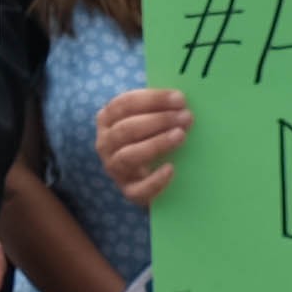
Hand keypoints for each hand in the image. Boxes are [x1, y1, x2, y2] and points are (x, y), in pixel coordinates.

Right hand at [96, 83, 194, 206]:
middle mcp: (105, 144)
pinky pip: (138, 189)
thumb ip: (159, 109)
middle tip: (186, 117)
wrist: (150, 176)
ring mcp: (114, 169)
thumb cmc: (151, 138)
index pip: (124, 104)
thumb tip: (182, 100)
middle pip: (126, 129)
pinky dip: (155, 179)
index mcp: (107, 120)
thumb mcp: (149, 120)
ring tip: (180, 136)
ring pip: (129, 156)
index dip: (152, 99)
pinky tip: (171, 169)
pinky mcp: (128, 192)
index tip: (179, 99)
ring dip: (156, 144)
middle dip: (158, 120)